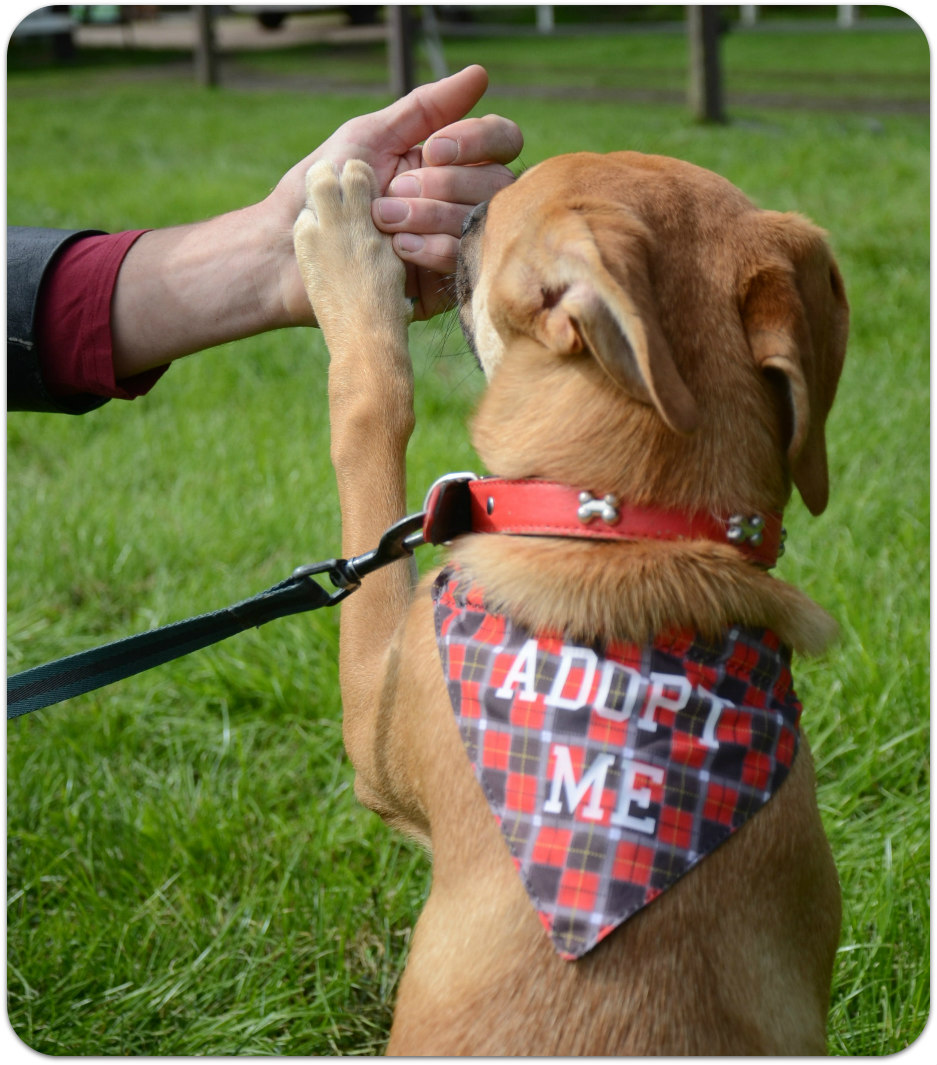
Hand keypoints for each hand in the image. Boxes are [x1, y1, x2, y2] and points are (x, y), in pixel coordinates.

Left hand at [269, 65, 521, 321]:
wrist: (288, 251)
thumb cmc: (322, 189)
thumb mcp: (370, 138)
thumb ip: (426, 109)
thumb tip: (479, 75)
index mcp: (448, 162)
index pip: (500, 141)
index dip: (477, 141)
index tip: (432, 149)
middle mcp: (459, 200)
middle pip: (497, 183)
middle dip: (445, 184)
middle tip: (395, 192)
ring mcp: (455, 242)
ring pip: (481, 222)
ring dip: (431, 216)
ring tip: (383, 220)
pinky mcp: (446, 284)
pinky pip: (463, 263)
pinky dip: (431, 250)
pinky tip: (397, 250)